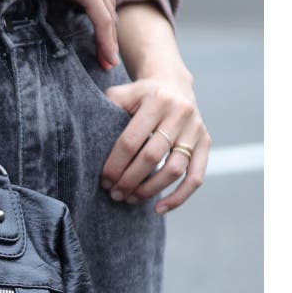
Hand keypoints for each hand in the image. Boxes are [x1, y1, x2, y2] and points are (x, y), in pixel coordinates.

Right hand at [11, 0, 118, 70]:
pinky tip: (106, 55)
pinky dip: (105, 39)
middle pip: (109, 3)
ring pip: (108, 14)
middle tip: (109, 53)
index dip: (102, 11)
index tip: (100, 30)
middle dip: (111, 30)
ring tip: (108, 61)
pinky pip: (101, 18)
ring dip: (110, 41)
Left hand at [99, 71, 210, 213]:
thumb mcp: (122, 94)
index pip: (131, 141)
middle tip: (114, 194)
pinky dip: (179, 197)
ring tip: (130, 199)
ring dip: (150, 190)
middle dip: (129, 180)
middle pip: (152, 157)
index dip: (115, 165)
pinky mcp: (206, 143)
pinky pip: (196, 177)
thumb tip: (84, 142)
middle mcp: (180, 114)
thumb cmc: (139, 96)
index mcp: (156, 100)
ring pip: (175, 169)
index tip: (103, 181)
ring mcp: (196, 130)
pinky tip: (158, 209)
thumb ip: (106, 111)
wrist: (173, 84)